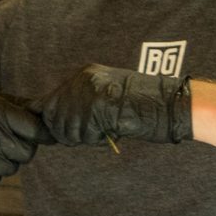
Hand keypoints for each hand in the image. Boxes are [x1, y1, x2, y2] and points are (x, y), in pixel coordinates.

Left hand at [38, 64, 192, 147]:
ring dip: (82, 137)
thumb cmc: (141, 104)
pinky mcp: (96, 108)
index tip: (57, 131)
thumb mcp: (105, 94)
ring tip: (103, 130)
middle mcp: (81, 81)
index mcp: (83, 75)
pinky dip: (95, 139)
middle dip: (65, 131)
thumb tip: (51, 120)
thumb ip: (79, 103)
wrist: (168, 102)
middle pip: (52, 116)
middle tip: (89, 133)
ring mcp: (88, 94)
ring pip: (66, 128)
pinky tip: (111, 131)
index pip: (46, 101)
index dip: (52, 120)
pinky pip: (83, 135)